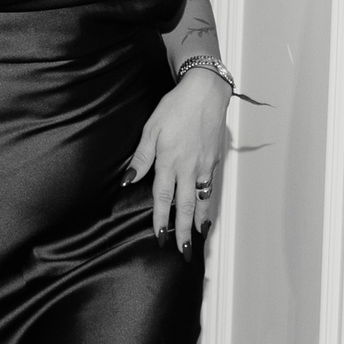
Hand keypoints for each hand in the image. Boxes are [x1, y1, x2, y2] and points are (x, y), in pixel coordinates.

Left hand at [127, 69, 230, 250]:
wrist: (206, 92)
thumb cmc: (175, 108)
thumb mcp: (151, 129)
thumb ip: (141, 157)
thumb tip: (128, 179)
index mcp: (170, 161)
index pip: (163, 197)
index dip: (161, 219)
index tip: (159, 237)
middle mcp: (189, 168)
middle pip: (186, 206)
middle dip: (183, 230)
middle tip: (183, 250)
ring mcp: (205, 165)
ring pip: (202, 199)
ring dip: (199, 221)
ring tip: (198, 238)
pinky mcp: (215, 160)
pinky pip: (211, 187)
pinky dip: (210, 203)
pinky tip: (208, 212)